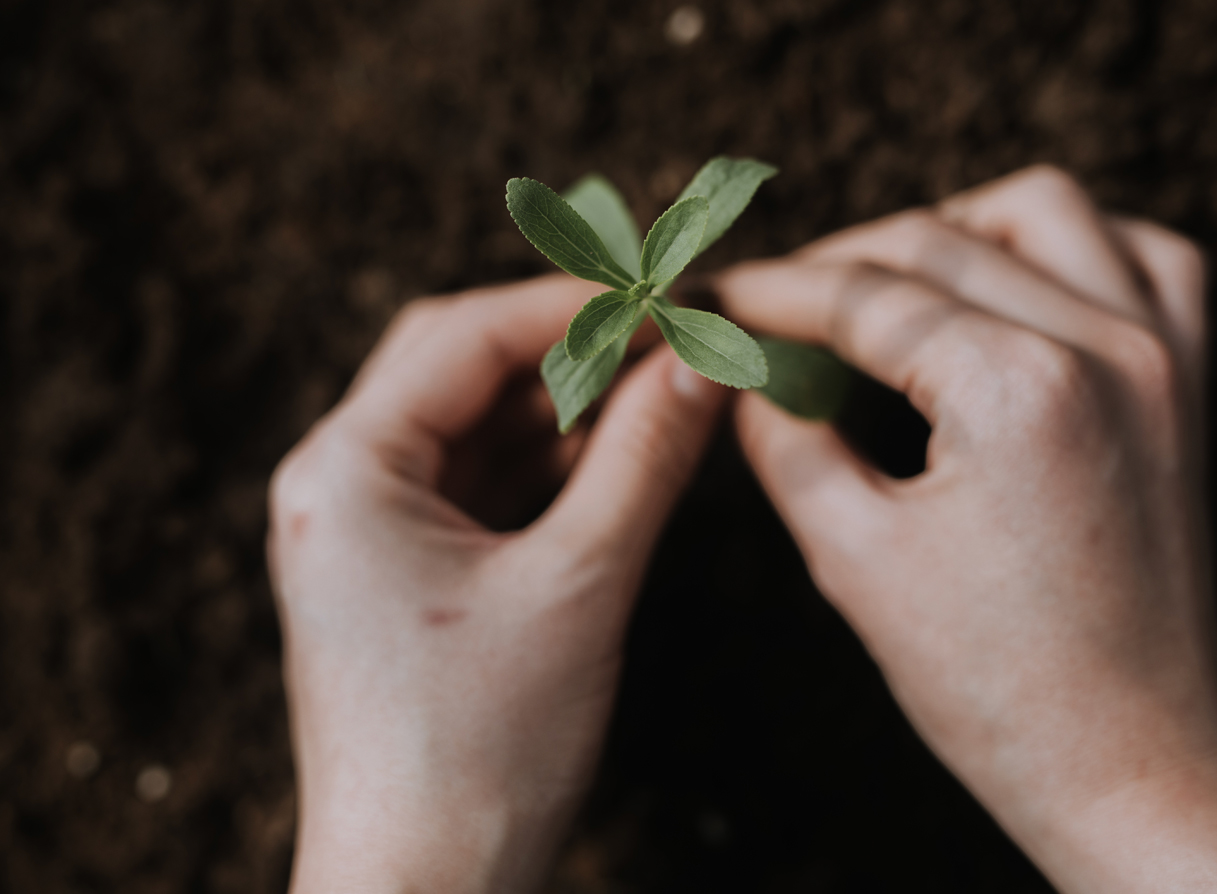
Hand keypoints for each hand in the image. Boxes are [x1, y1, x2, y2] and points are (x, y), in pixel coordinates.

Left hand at [268, 275, 724, 892]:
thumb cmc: (479, 753)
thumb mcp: (579, 585)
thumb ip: (645, 459)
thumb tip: (705, 360)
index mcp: (345, 472)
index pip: (464, 336)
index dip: (574, 306)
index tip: (669, 300)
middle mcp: (341, 488)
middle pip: (463, 370)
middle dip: (571, 350)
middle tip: (673, 339)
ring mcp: (372, 535)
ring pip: (480, 429)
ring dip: (570, 409)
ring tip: (667, 393)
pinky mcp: (409, 577)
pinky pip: (486, 489)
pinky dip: (555, 468)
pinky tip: (627, 459)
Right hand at [715, 167, 1216, 891]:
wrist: (1126, 763)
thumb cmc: (992, 686)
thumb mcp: (851, 559)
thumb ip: (782, 441)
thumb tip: (743, 374)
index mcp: (1017, 387)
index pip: (862, 295)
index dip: (770, 290)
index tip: (714, 296)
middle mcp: (1105, 346)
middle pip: (936, 239)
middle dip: (834, 262)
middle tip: (771, 306)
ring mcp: (1161, 357)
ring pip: (1044, 209)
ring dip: (951, 227)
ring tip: (885, 286)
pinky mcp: (1186, 386)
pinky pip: (1142, 255)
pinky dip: (1068, 245)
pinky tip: (1011, 282)